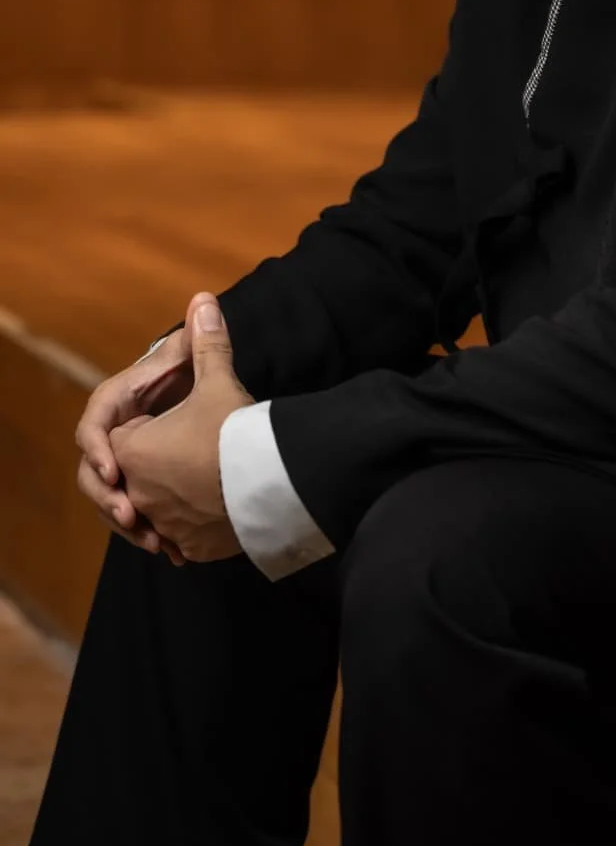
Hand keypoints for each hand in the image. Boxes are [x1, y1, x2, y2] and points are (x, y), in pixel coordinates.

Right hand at [76, 320, 193, 563]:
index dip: (97, 447)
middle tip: (129, 513)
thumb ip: (204, 339)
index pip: (95, 423)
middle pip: (94, 469)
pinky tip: (171, 551)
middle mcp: (117, 435)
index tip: (114, 470)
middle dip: (107, 494)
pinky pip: (134, 514)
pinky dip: (147, 533)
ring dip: (126, 521)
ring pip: (111, 497)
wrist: (216, 417)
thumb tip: (205, 297)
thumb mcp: (207, 371)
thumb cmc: (206, 387)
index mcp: (121, 404)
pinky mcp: (142, 488)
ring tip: (154, 541)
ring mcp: (128, 464)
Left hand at [111, 292, 253, 563]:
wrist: (273, 483)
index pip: (113, 439)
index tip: (167, 422)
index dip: (136, 429)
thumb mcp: (219, 381)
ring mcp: (161, 523)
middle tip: (178, 459)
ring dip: (160, 504)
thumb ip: (206, 342)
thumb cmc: (236, 430)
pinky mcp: (186, 546)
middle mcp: (136, 491)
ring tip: (188, 493)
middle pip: (124, 481)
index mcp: (131, 449)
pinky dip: (183, 530)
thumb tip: (203, 299)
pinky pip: (173, 539)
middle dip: (143, 471)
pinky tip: (205, 518)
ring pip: (145, 516)